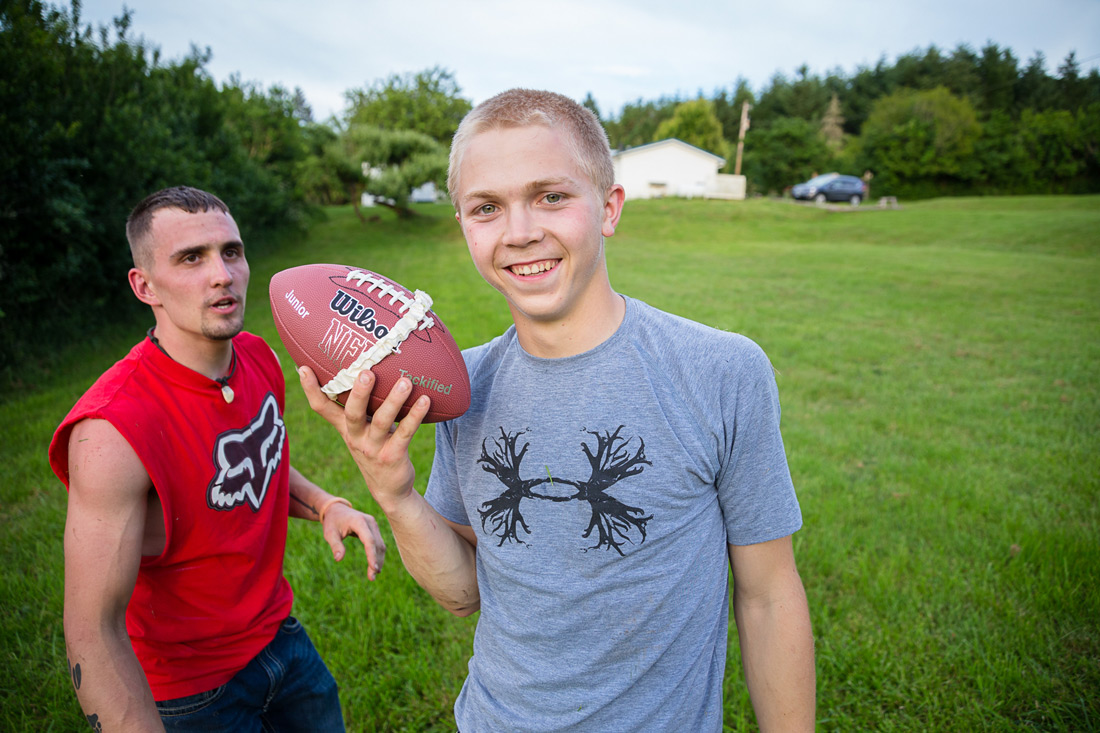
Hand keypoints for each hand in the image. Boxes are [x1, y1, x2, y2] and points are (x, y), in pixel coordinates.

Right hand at [298, 366, 430, 512]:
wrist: (389, 489)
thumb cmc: (376, 447)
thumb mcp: (361, 430)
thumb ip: (360, 407)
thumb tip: (366, 369)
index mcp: (345, 428)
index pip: (322, 408)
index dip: (310, 390)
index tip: (303, 368)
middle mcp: (356, 437)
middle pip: (352, 413)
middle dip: (358, 393)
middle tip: (366, 372)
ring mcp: (374, 448)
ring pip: (382, 421)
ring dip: (394, 401)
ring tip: (405, 382)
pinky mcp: (393, 456)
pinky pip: (405, 433)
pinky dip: (415, 416)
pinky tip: (425, 400)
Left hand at [321, 502, 385, 579]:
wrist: (336, 509)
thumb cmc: (332, 522)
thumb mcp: (329, 533)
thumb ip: (335, 545)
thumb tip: (339, 559)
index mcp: (359, 521)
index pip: (369, 540)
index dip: (372, 555)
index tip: (373, 568)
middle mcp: (370, 522)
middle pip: (377, 544)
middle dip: (376, 561)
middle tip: (372, 577)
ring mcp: (373, 525)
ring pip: (380, 545)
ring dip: (378, 560)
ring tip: (373, 575)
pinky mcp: (374, 529)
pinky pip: (378, 543)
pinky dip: (377, 555)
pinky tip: (375, 566)